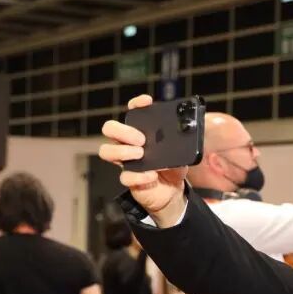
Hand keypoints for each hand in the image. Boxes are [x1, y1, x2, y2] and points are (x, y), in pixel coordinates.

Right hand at [98, 95, 187, 226]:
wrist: (172, 191)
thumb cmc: (172, 167)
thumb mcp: (181, 152)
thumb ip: (180, 144)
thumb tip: (185, 136)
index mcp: (140, 132)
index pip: (132, 112)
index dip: (136, 104)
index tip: (147, 102)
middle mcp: (128, 144)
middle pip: (110, 128)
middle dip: (123, 131)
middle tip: (141, 139)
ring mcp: (126, 161)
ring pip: (107, 151)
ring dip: (122, 150)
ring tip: (140, 154)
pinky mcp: (129, 179)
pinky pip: (125, 177)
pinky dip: (139, 176)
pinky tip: (151, 175)